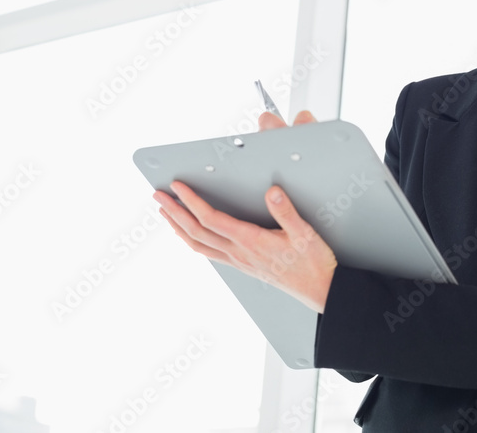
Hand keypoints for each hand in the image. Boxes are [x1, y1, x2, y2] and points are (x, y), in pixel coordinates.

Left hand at [155, 108, 335, 313]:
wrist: (319, 290)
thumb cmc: (312, 262)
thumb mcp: (305, 233)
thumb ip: (286, 212)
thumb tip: (271, 192)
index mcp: (251, 241)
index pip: (212, 219)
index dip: (192, 202)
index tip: (178, 187)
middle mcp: (239, 253)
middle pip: (196, 232)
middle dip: (174, 213)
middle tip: (157, 196)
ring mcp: (238, 261)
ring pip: (198, 245)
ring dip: (178, 228)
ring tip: (165, 213)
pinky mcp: (242, 266)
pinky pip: (209, 253)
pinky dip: (193, 241)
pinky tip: (191, 235)